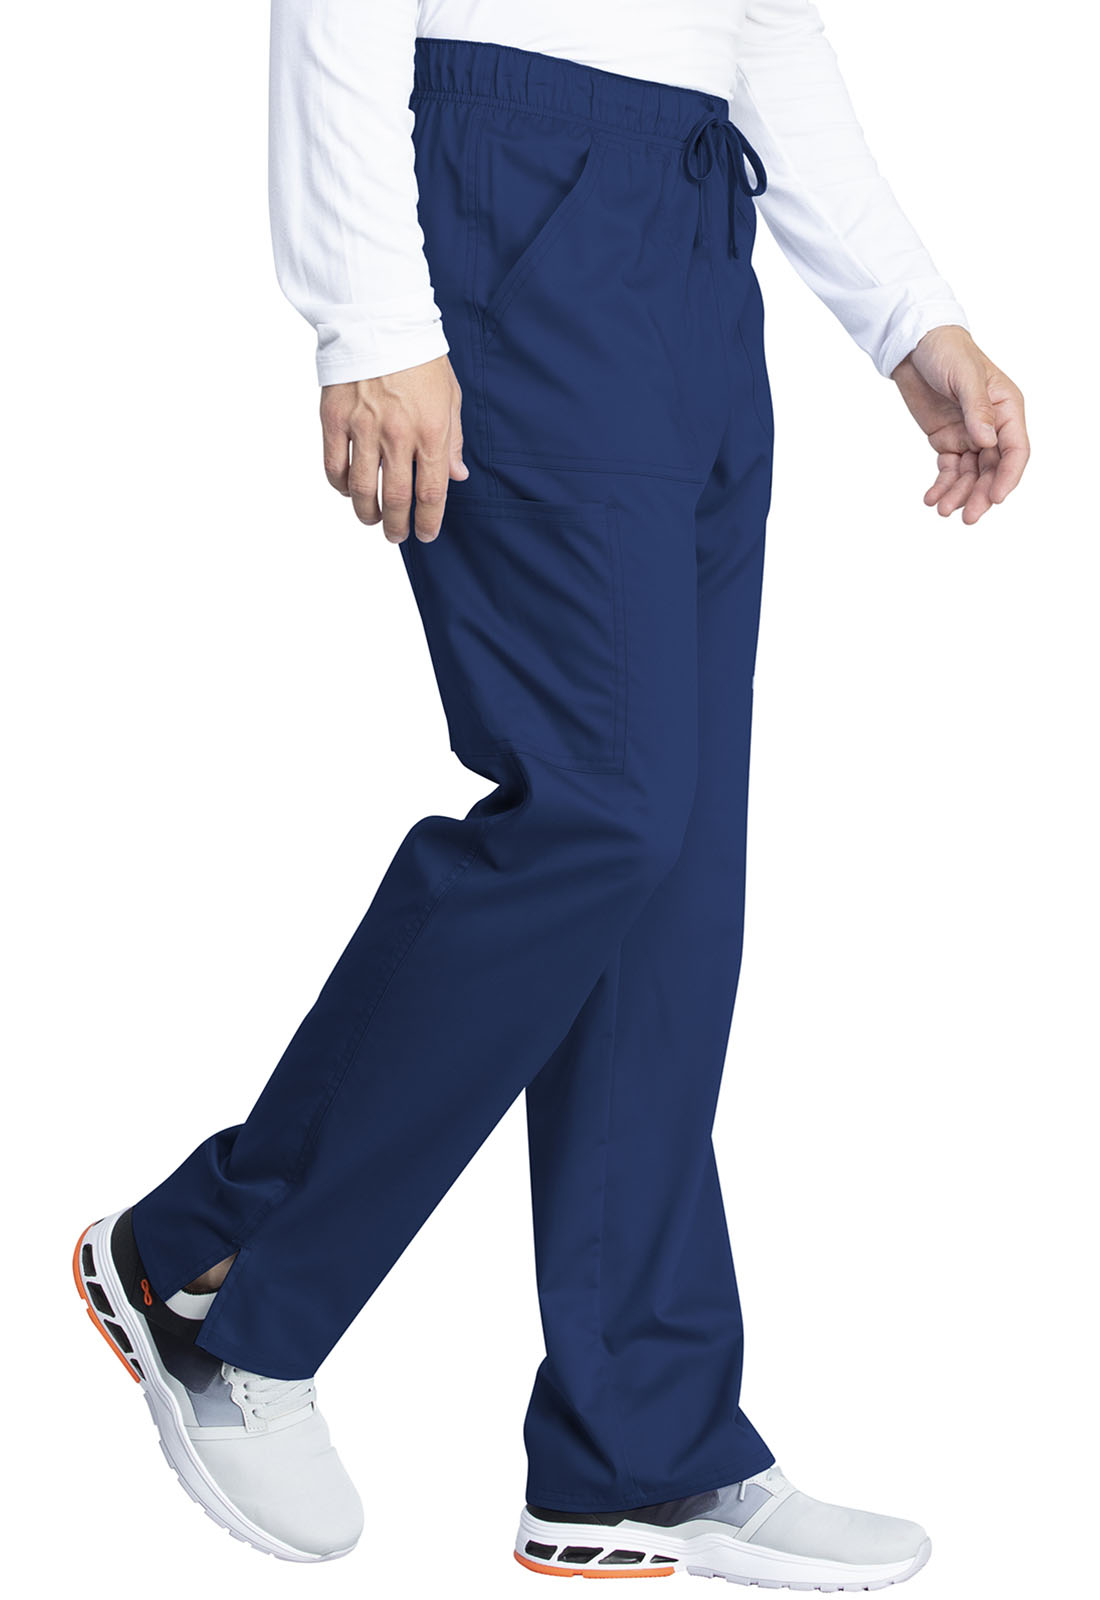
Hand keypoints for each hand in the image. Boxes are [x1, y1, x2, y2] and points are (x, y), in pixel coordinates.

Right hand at [320, 354, 467, 542]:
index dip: (428, 522)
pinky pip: (334, 466)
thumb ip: (453, 440)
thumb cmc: (420, 357)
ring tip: (372, 519)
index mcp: (431, 432)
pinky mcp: (333, 419)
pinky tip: (349, 490)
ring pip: (362, 490)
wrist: (378, 319)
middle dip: (397, 526)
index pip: (431, 493)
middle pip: (396, 499)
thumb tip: (457, 477)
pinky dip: (341, 485)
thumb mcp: (450, 397)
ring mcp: (362, 428)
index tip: (424, 534)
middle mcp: (397, 435)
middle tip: (396, 536)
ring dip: (367, 513)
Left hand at [891, 327, 1028, 523]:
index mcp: (1007, 409)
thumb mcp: (964, 376)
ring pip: (970, 475)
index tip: (995, 497)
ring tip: (942, 509)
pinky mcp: (947, 440)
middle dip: (981, 494)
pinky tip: (931, 498)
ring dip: (959, 494)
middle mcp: (992, 425)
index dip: (1008, 476)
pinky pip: (949, 469)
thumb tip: (987, 440)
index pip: (1015, 450)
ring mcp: (969, 435)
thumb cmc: (947, 351)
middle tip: (968, 517)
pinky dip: (941, 485)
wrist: (915, 346)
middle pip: (993, 469)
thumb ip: (977, 409)